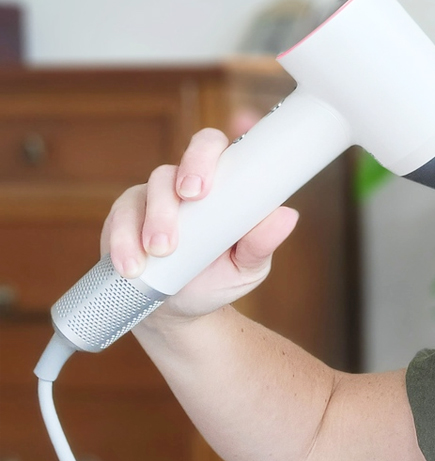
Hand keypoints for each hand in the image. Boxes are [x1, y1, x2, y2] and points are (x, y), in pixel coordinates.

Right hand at [102, 128, 298, 327]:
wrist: (178, 310)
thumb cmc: (218, 279)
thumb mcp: (247, 267)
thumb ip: (262, 243)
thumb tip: (288, 216)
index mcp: (220, 186)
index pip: (214, 149)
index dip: (207, 155)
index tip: (206, 185)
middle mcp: (183, 185)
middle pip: (176, 165)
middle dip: (180, 181)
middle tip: (188, 200)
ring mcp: (151, 200)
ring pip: (149, 191)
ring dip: (155, 219)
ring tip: (161, 251)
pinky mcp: (124, 219)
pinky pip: (119, 219)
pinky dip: (123, 242)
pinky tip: (132, 265)